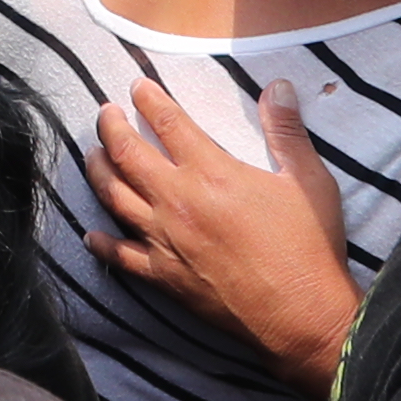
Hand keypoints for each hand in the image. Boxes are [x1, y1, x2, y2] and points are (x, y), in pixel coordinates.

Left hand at [86, 82, 365, 386]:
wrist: (302, 315)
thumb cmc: (309, 247)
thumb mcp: (308, 180)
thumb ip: (286, 130)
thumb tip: (278, 85)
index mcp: (212, 173)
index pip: (168, 123)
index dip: (149, 99)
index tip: (138, 85)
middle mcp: (179, 202)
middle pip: (128, 154)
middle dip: (111, 127)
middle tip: (106, 113)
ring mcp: (167, 241)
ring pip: (115, 198)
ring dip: (98, 172)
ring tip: (92, 155)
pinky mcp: (165, 277)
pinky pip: (122, 257)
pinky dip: (102, 243)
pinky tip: (91, 234)